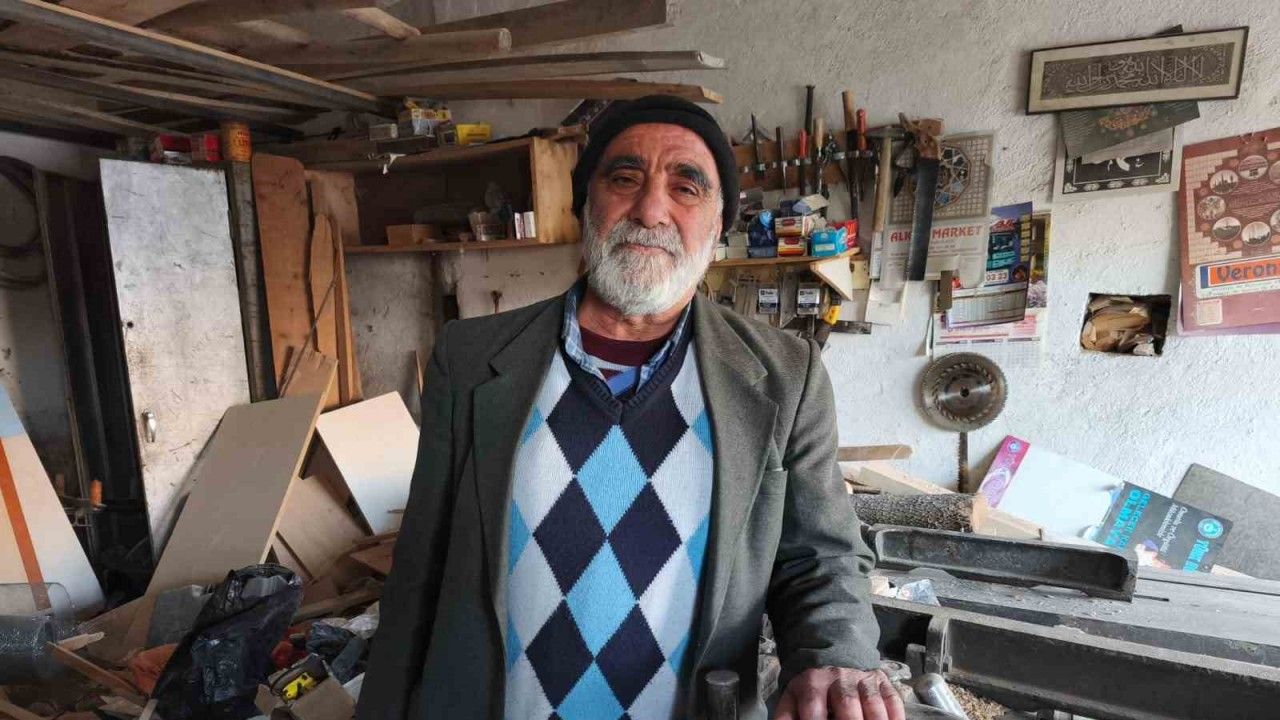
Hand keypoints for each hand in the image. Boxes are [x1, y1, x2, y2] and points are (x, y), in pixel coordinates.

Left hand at [774, 667, 904, 719]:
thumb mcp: (792, 698)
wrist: (834, 653)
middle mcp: (839, 678)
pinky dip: (894, 717)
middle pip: (847, 706)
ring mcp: (863, 679)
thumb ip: (786, 717)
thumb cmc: (812, 687)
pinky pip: (893, 701)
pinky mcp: (882, 682)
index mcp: (812, 682)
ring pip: (873, 704)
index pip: (813, 707)